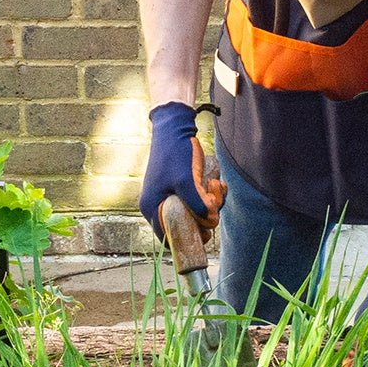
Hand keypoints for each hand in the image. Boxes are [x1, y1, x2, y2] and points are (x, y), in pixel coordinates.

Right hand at [139, 102, 226, 241]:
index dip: (188, 239)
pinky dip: (209, 193)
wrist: (175, 128)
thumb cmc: (176, 154)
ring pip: (195, 210)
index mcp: (152, 207)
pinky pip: (197, 197)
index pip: (167, 236)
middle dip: (204, 215)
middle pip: (185, 223)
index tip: (206, 233)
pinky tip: (215, 182)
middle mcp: (158, 203)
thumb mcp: (187, 182)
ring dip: (210, 202)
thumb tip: (210, 223)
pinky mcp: (180, 185)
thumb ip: (198, 205)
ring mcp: (169, 193)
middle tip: (213, 201)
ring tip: (214, 185)